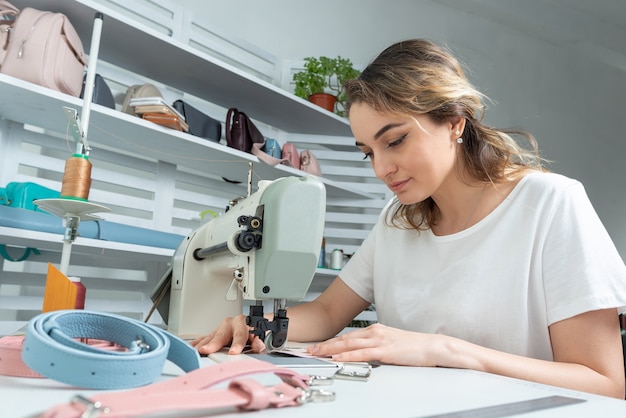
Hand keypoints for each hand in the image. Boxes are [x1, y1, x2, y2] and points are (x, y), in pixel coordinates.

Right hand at [190, 314, 265, 354]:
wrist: (251, 324)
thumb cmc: (254, 331)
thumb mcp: (261, 335)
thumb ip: (259, 341)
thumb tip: (258, 345)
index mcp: (242, 323)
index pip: (240, 334)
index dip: (237, 344)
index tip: (233, 352)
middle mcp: (229, 324)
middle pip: (221, 335)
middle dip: (213, 343)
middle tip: (206, 350)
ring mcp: (220, 329)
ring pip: (210, 337)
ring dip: (202, 345)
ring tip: (195, 352)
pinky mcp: (213, 334)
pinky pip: (203, 339)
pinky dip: (196, 344)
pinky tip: (189, 348)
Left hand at [306, 323, 443, 365]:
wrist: (431, 346)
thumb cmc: (413, 346)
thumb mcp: (390, 342)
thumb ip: (375, 346)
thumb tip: (362, 352)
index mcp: (375, 330)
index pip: (348, 336)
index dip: (331, 341)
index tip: (319, 345)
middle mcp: (374, 332)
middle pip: (344, 338)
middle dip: (325, 344)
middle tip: (310, 348)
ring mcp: (379, 340)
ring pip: (349, 344)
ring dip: (331, 349)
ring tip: (318, 353)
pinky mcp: (385, 350)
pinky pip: (362, 353)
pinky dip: (348, 355)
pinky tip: (338, 357)